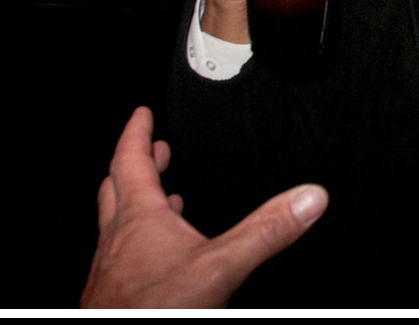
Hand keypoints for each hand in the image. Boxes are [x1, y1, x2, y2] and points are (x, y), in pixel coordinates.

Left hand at [80, 106, 328, 308]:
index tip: (142, 114)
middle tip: (153, 147)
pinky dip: (139, 238)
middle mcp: (119, 238)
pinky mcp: (114, 292)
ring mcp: (112, 266)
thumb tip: (306, 198)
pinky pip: (122, 252)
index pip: (130, 159)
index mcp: (139, 218)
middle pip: (118, 186)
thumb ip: (265, 231)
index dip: (136, 132)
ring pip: (116, 220)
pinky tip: (160, 256)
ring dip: (135, 200)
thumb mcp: (221, 266)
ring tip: (158, 196)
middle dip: (136, 161)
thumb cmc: (154, 311)